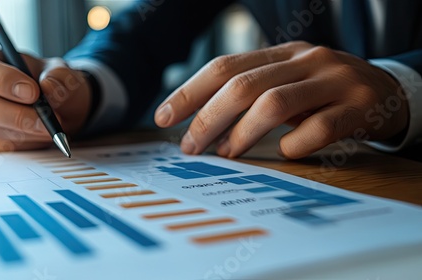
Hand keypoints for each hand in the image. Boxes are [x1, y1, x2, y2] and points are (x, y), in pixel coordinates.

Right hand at [0, 50, 90, 151]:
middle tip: (48, 119)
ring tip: (52, 128)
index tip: (32, 92)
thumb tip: (49, 86)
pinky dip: (27, 144)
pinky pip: (1, 148)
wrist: (63, 110)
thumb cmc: (55, 85)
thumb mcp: (63, 74)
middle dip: (17, 115)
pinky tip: (42, 137)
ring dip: (28, 132)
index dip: (2, 80)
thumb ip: (59, 76)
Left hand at [155, 41, 408, 158]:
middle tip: (190, 147)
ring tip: (225, 153)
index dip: (189, 92)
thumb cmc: (323, 94)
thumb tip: (202, 129)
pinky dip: (294, 144)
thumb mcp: (287, 82)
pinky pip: (319, 128)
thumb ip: (250, 96)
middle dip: (207, 117)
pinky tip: (284, 152)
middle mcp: (305, 60)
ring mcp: (333, 81)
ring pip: (274, 103)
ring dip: (241, 133)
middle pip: (243, 85)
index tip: (164, 118)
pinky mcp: (358, 107)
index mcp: (281, 53)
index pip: (224, 66)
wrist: (387, 91)